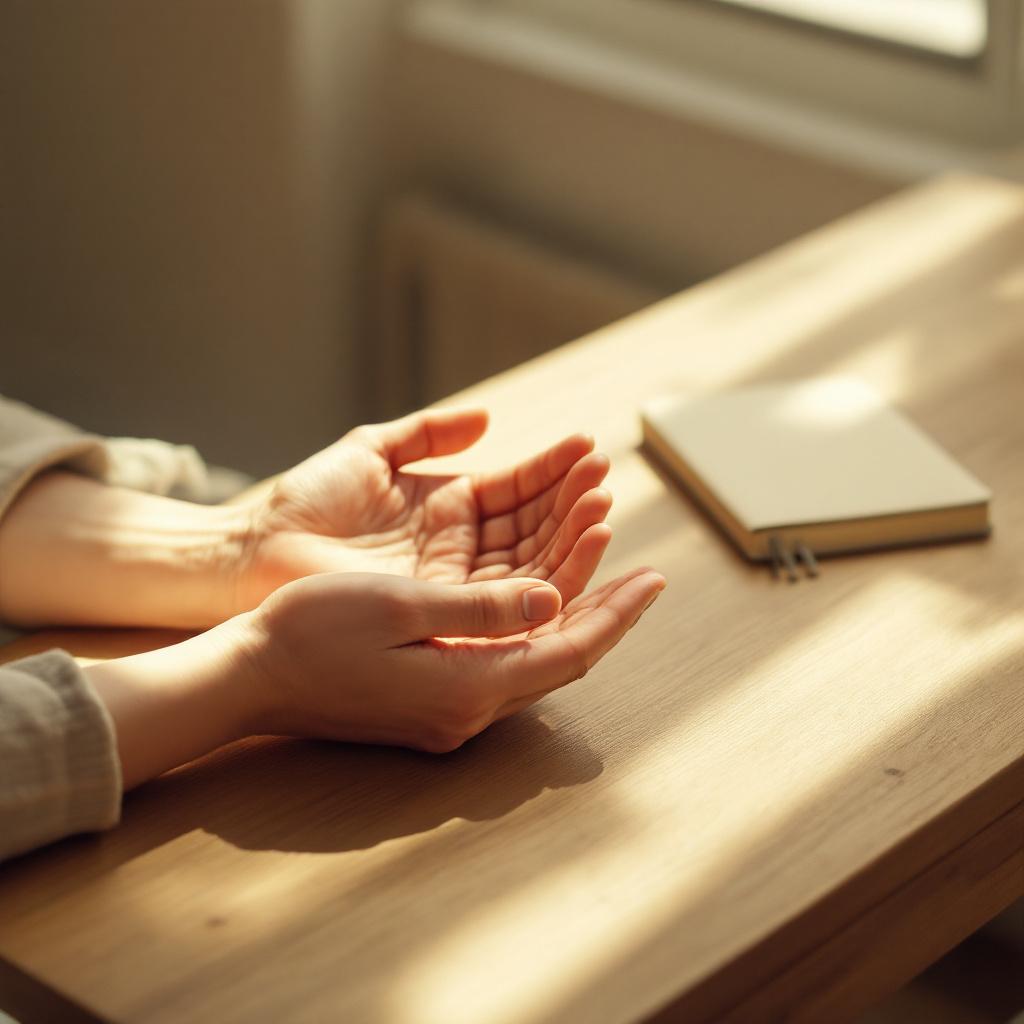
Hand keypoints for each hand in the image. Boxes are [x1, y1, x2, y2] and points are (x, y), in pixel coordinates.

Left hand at [236, 409, 614, 613]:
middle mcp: (458, 550)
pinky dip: (544, 575)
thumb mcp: (368, 452)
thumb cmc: (302, 504)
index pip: (515, 489)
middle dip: (571, 502)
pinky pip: (507, 599)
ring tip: (601, 504)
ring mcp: (453, 584)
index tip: (588, 449)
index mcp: (447, 510)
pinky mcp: (442, 613)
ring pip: (528, 562)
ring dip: (567, 535)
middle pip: (532, 526)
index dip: (552, 470)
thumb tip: (487, 419)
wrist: (254, 556)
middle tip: (604, 478)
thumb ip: (427, 434)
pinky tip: (575, 550)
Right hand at [244, 568, 665, 752]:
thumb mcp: (399, 604)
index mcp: (466, 687)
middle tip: (645, 577)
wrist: (250, 678)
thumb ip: (480, 608)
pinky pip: (503, 668)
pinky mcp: (430, 706)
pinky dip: (533, 633)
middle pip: (561, 662)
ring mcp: (448, 715)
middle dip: (607, 617)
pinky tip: (540, 605)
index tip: (656, 578)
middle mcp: (467, 711)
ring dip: (573, 622)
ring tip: (605, 580)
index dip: (617, 614)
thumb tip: (553, 600)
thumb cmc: (312, 632)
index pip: (569, 651)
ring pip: (535, 666)